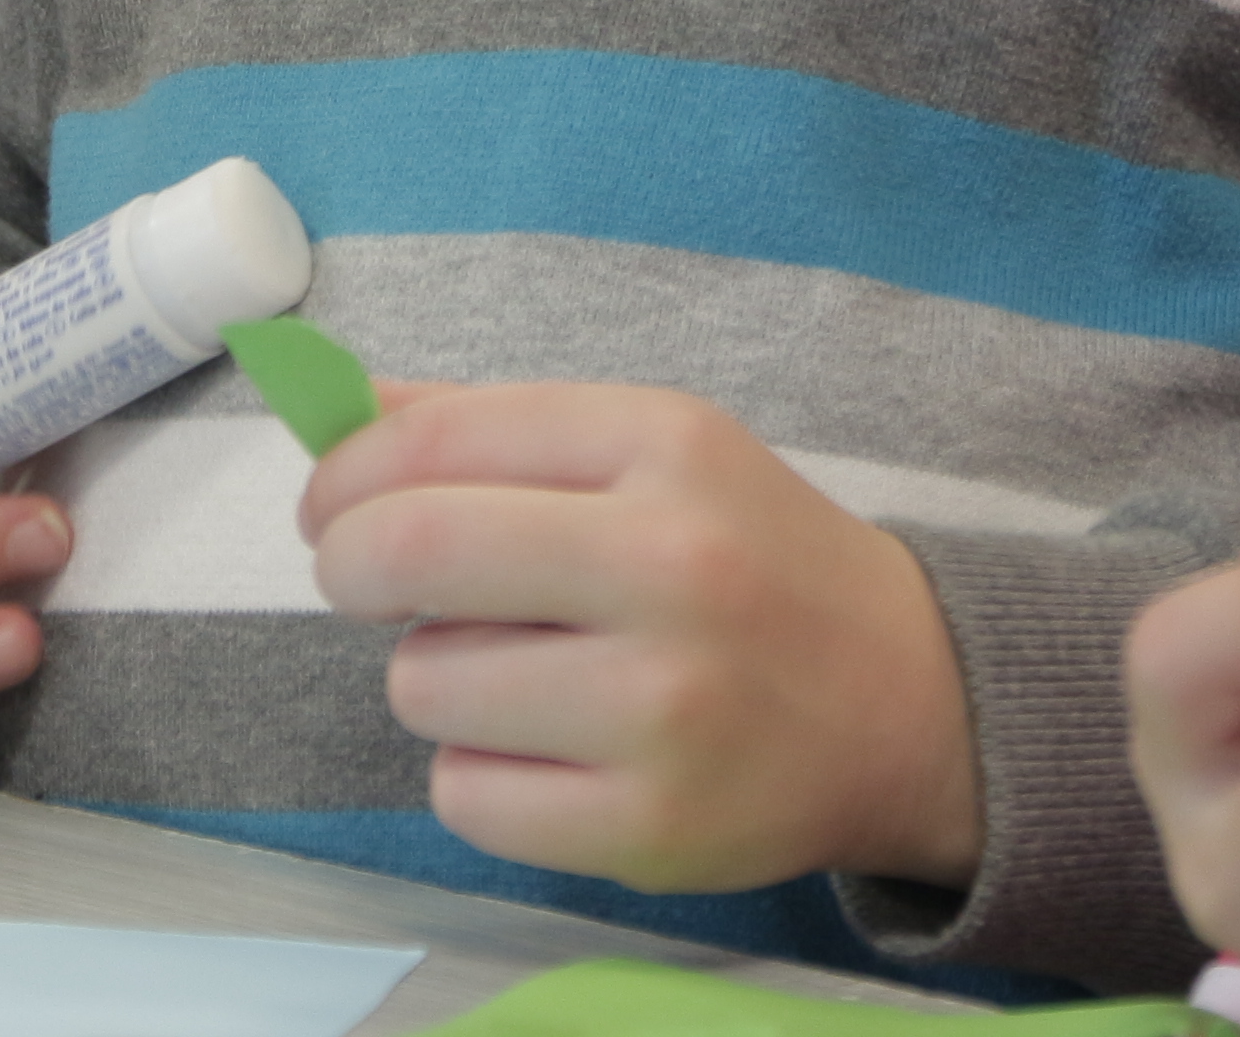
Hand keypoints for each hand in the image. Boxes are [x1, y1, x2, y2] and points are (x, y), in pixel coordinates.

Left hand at [299, 381, 976, 895]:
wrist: (909, 700)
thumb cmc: (750, 560)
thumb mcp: (651, 450)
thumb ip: (491, 426)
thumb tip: (335, 412)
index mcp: (665, 444)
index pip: (430, 443)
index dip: (343, 477)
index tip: (330, 505)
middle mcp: (671, 566)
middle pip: (407, 551)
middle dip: (350, 568)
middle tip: (366, 583)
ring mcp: (664, 707)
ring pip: (424, 684)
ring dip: (437, 680)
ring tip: (518, 674)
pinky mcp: (652, 827)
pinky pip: (466, 796)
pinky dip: (481, 776)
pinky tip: (552, 751)